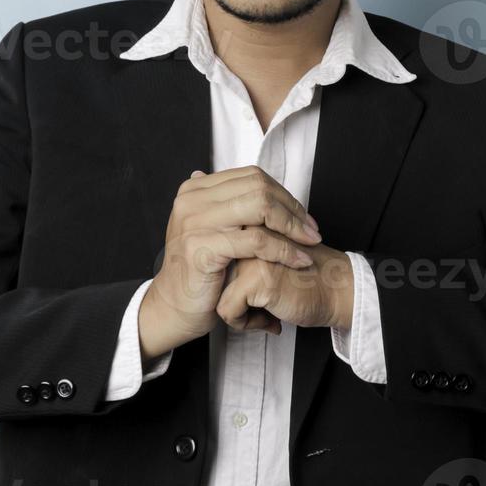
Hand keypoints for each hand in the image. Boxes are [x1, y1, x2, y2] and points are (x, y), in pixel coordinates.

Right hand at [139, 165, 322, 360]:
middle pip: (259, 187)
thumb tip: (245, 181)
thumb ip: (227, 205)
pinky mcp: (203, 247)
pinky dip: (284, 249)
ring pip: (260, 208)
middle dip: (292, 208)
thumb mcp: (210, 230)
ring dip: (292, 226)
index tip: (303, 217)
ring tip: (310, 243)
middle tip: (312, 230)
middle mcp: (192, 200)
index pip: (252, 177)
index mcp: (195, 191)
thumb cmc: (198, 273)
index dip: (283, 194)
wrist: (173, 309)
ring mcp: (195, 222)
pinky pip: (256, 241)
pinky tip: (298, 260)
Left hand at [215, 242, 355, 333]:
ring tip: (266, 313)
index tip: (252, 295)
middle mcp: (245, 235)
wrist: (338, 290)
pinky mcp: (256, 278)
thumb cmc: (306, 279)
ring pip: (217, 294)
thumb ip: (242, 256)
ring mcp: (250, 255)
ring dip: (239, 312)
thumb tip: (211, 267)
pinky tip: (270, 320)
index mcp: (247, 225)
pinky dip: (244, 323)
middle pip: (215, 278)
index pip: (216, 262)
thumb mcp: (268, 258)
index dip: (231, 286)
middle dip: (233, 299)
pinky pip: (227, 310)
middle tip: (262, 306)